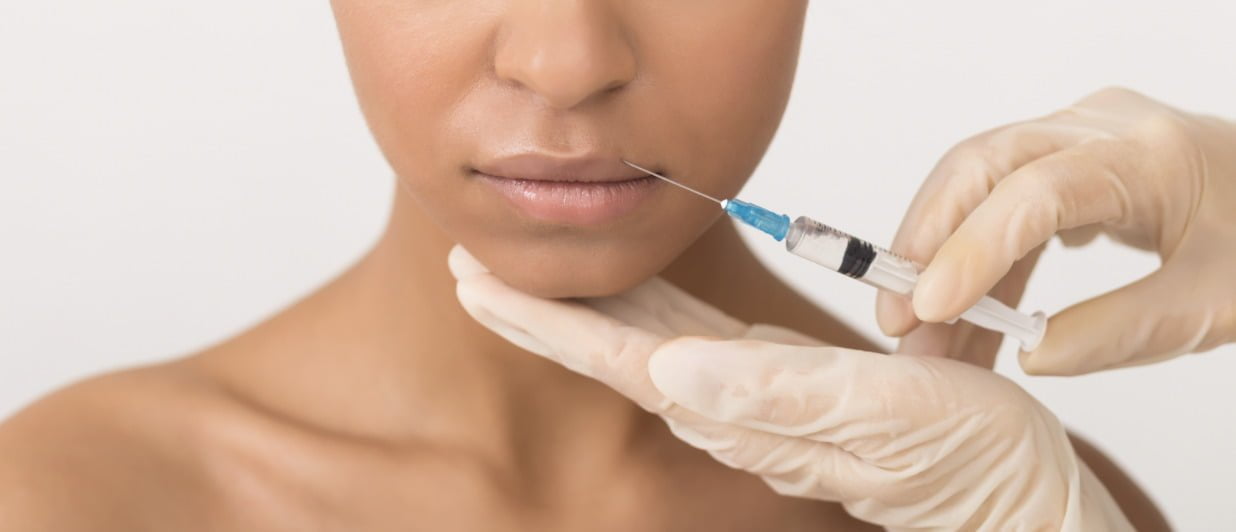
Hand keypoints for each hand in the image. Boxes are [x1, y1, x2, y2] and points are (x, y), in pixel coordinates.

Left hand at [449, 246, 1130, 529]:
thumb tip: (672, 371)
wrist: (1004, 491)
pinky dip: (644, 312)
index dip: (542, 320)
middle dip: (539, 309)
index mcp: (737, 404)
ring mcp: (752, 392)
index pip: (614, 357)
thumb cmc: (953, 453)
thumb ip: (770, 395)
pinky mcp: (783, 380)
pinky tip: (630, 298)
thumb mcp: (867, 413)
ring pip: (643, 341)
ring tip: (529, 272)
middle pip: (611, 348)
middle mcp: (730, 402)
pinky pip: (691, 338)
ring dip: (581, 307)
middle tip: (471, 263)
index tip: (474, 282)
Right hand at [877, 87, 1235, 374]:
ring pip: (977, 183)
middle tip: (895, 319)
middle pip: (983, 166)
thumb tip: (1031, 355)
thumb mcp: (1215, 303)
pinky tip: (960, 319)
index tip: (927, 310)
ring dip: (938, 261)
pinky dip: (971, 262)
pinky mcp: (1066, 163)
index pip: (1037, 192)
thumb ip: (1123, 331)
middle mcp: (1100, 129)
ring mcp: (1078, 138)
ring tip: (920, 340)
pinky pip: (997, 204)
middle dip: (925, 243)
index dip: (972, 251)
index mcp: (1149, 157)